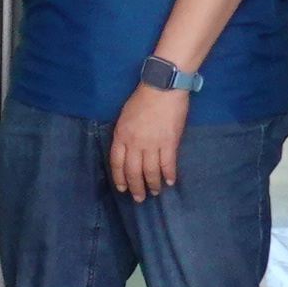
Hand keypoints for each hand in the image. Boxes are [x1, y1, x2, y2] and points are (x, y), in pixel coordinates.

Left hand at [109, 83, 189, 199]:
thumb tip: (128, 150)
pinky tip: (170, 182)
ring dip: (152, 184)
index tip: (122, 188)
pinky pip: (168, 164)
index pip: (117, 163)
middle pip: (133, 171)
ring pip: (150, 171)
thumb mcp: (125, 116)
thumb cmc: (142, 98)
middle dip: (136, 187)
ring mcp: (152, 144)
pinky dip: (169, 175)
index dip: (119, 178)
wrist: (162, 88)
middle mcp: (135, 143)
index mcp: (121, 135)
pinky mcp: (169, 142)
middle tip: (139, 198)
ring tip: (155, 192)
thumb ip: (125, 134)